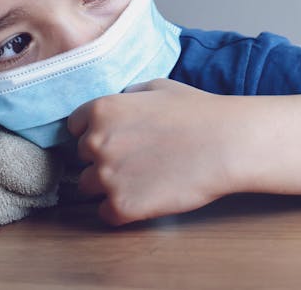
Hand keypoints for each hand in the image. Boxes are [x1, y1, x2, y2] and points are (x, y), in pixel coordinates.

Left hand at [67, 79, 242, 225]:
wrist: (226, 144)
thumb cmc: (197, 112)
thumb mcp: (158, 87)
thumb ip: (129, 94)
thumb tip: (120, 100)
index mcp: (101, 110)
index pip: (75, 127)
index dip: (95, 133)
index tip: (116, 140)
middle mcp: (96, 142)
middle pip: (82, 158)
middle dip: (103, 159)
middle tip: (136, 160)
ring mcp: (107, 176)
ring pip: (89, 186)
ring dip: (109, 185)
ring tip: (142, 180)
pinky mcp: (122, 206)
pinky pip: (105, 213)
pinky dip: (121, 210)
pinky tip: (145, 198)